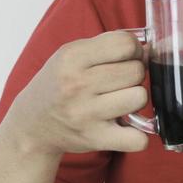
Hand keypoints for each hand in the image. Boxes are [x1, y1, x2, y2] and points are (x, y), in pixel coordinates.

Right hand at [5, 30, 150, 156]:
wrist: (32, 123)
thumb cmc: (59, 84)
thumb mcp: (72, 54)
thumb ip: (108, 45)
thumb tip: (150, 49)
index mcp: (72, 57)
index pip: (126, 44)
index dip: (133, 50)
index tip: (125, 59)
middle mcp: (78, 84)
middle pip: (136, 71)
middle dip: (133, 75)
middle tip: (118, 83)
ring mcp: (86, 114)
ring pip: (140, 98)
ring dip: (134, 100)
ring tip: (118, 101)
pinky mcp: (95, 139)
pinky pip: (137, 139)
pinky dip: (138, 136)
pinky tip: (125, 127)